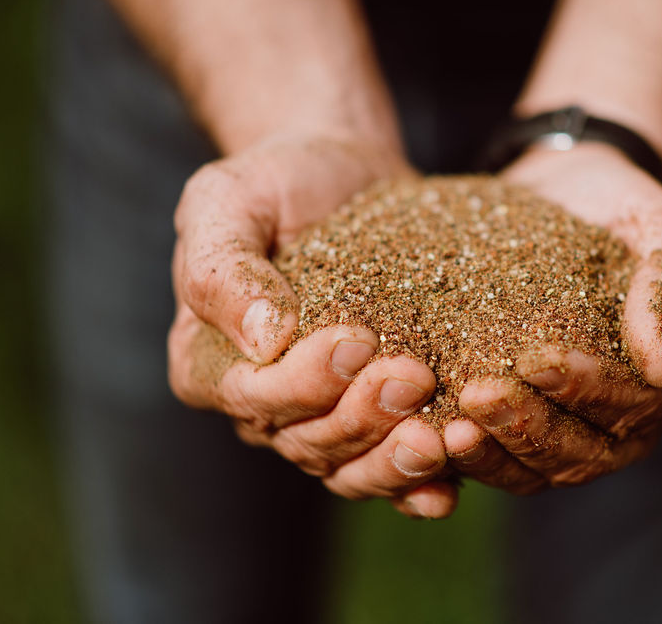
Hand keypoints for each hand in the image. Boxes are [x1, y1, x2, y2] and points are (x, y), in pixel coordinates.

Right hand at [166, 135, 457, 517]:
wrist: (342, 174)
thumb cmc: (275, 181)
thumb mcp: (227, 200)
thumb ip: (224, 267)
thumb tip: (262, 339)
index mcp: (208, 363)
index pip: (251, 397)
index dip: (303, 383)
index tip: (357, 341)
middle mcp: (262, 404)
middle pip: (307, 441)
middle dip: (362, 417)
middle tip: (414, 376)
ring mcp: (323, 414)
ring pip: (351, 468)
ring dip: (396, 462)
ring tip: (445, 437)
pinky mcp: (378, 413)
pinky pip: (391, 471)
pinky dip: (420, 486)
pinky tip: (452, 484)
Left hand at [442, 143, 661, 492]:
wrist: (558, 190)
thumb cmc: (619, 202)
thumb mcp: (661, 224)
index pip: (642, 405)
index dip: (591, 391)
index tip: (538, 360)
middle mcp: (632, 421)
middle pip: (586, 453)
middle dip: (530, 430)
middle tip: (476, 397)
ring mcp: (574, 430)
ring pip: (538, 469)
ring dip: (493, 454)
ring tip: (446, 428)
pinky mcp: (523, 423)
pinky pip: (498, 457)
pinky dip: (466, 454)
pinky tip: (426, 431)